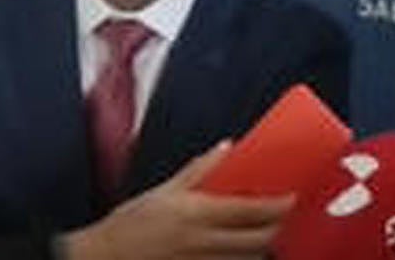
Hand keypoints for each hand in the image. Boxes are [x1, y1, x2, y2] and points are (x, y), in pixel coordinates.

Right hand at [63, 141, 294, 259]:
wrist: (100, 259)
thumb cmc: (130, 223)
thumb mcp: (164, 191)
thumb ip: (199, 170)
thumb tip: (227, 147)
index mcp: (195, 214)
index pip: (248, 210)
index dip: (277, 206)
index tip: (294, 198)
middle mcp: (201, 242)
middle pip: (256, 242)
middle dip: (278, 232)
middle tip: (289, 221)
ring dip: (263, 251)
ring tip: (272, 239)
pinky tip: (246, 254)